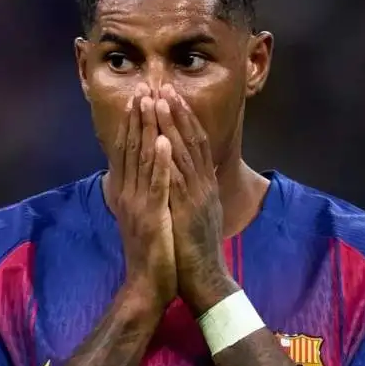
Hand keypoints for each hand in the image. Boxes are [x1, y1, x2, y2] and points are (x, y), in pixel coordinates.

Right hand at [111, 89, 175, 311]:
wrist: (147, 286)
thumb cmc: (151, 253)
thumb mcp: (145, 217)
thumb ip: (143, 193)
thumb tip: (144, 175)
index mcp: (125, 192)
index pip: (126, 150)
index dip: (132, 122)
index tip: (138, 96)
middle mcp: (126, 193)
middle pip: (130, 147)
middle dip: (138, 116)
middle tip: (143, 86)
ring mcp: (137, 204)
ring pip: (141, 159)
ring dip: (146, 129)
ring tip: (151, 102)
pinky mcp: (151, 215)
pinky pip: (155, 184)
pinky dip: (158, 161)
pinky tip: (162, 141)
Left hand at [154, 85, 235, 315]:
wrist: (205, 280)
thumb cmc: (195, 251)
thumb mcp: (195, 215)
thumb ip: (193, 192)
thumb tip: (188, 176)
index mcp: (203, 185)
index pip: (194, 144)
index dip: (182, 118)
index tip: (170, 95)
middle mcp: (203, 185)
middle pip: (190, 140)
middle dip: (176, 111)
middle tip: (162, 85)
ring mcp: (198, 195)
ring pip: (184, 152)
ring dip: (171, 125)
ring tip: (159, 100)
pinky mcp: (190, 210)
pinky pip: (179, 178)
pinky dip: (170, 156)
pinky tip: (161, 138)